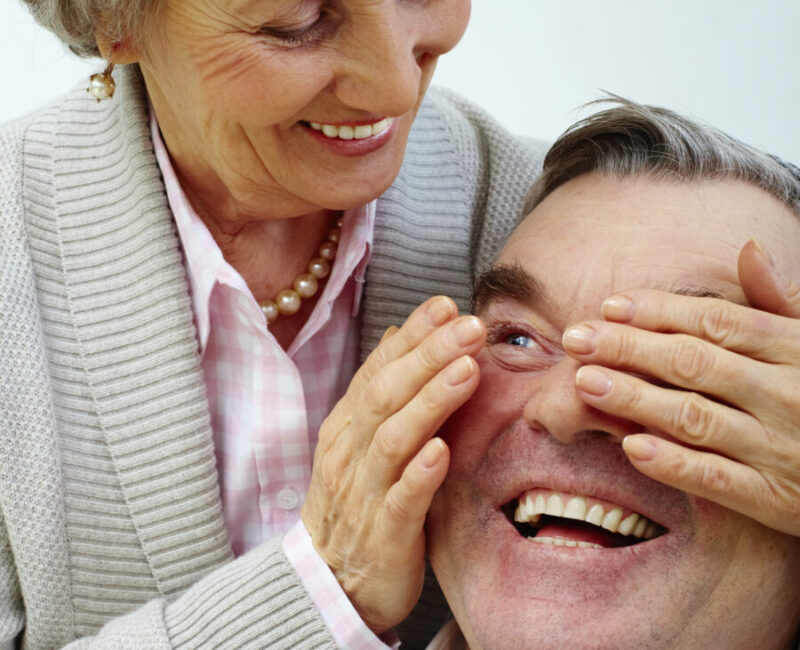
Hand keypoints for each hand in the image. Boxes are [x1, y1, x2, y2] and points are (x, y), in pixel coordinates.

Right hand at [301, 296, 484, 631]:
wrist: (328, 584)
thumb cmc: (356, 504)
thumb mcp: (362, 442)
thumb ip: (383, 390)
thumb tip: (402, 332)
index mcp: (348, 426)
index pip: (378, 369)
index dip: (412, 336)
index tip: (447, 305)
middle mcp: (351, 452)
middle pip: (387, 394)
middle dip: (429, 356)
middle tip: (470, 325)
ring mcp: (364, 493)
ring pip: (394, 440)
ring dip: (431, 402)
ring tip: (467, 370)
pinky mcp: (383, 536)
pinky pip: (399, 502)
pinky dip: (419, 475)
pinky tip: (442, 452)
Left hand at [561, 239, 799, 535]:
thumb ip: (781, 303)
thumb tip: (750, 250)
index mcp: (796, 352)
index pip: (718, 322)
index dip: (659, 311)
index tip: (609, 306)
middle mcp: (788, 396)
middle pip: (695, 363)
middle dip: (629, 347)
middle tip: (575, 339)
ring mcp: (781, 450)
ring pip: (696, 417)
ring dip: (635, 398)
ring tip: (585, 382)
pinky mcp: (774, 500)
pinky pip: (716, 479)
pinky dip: (673, 463)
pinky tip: (630, 446)